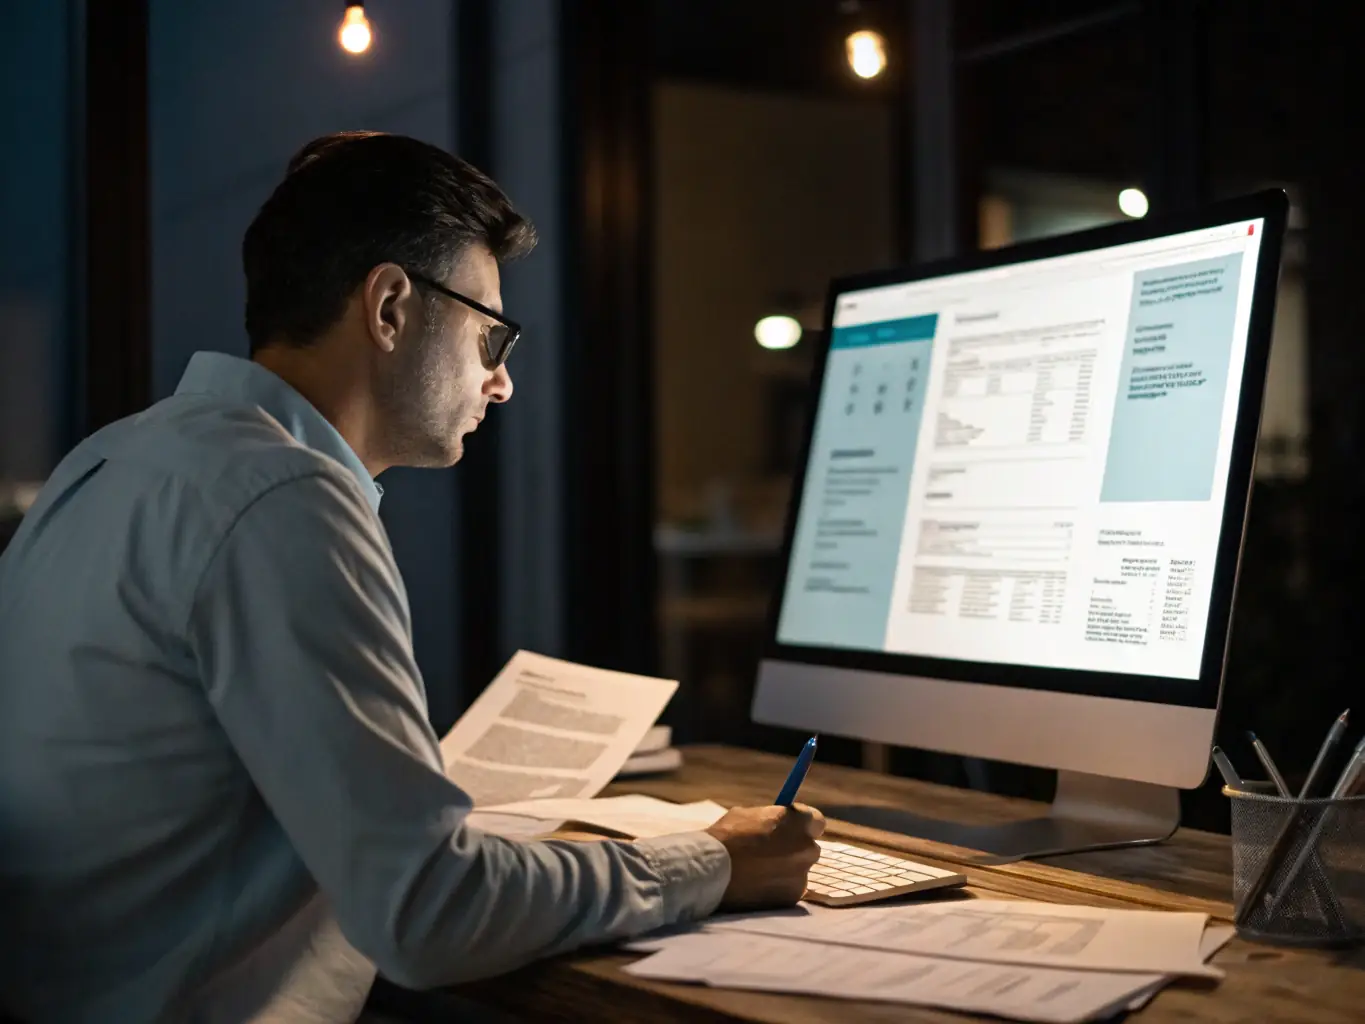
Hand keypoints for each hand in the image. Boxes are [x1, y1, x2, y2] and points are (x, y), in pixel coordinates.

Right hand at [705, 803, 824, 910]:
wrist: (713, 872)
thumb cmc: (727, 837)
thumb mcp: (749, 815)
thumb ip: (770, 818)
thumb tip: (775, 822)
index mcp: (799, 821)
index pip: (816, 821)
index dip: (801, 826)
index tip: (790, 830)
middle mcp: (808, 847)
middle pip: (809, 848)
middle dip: (794, 850)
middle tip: (772, 853)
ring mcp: (803, 874)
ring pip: (798, 871)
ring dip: (784, 871)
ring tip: (757, 872)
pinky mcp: (793, 896)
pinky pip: (789, 889)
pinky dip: (777, 888)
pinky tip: (756, 886)